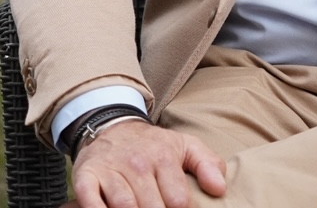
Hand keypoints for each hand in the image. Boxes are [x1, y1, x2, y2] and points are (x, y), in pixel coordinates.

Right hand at [71, 119, 226, 207]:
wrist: (113, 126)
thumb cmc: (153, 145)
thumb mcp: (184, 146)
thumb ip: (207, 164)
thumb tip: (220, 189)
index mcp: (164, 157)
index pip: (179, 200)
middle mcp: (138, 164)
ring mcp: (112, 171)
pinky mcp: (87, 177)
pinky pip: (91, 202)